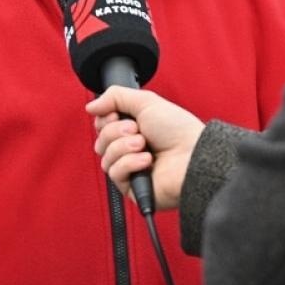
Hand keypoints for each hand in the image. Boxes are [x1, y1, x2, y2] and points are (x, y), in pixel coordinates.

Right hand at [86, 87, 205, 210]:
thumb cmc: (178, 130)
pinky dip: (130, 163)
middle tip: (137, 130)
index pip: (101, 125)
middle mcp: (129, 149)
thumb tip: (91, 106)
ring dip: (124, 147)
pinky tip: (147, 161)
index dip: (106, 119)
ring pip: (105, 157)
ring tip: (144, 145)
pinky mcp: (132, 187)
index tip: (118, 114)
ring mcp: (130, 169)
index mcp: (132, 129)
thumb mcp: (145, 102)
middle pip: (100, 140)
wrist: (193, 155)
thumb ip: (114, 97)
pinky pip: (115, 173)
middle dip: (116, 131)